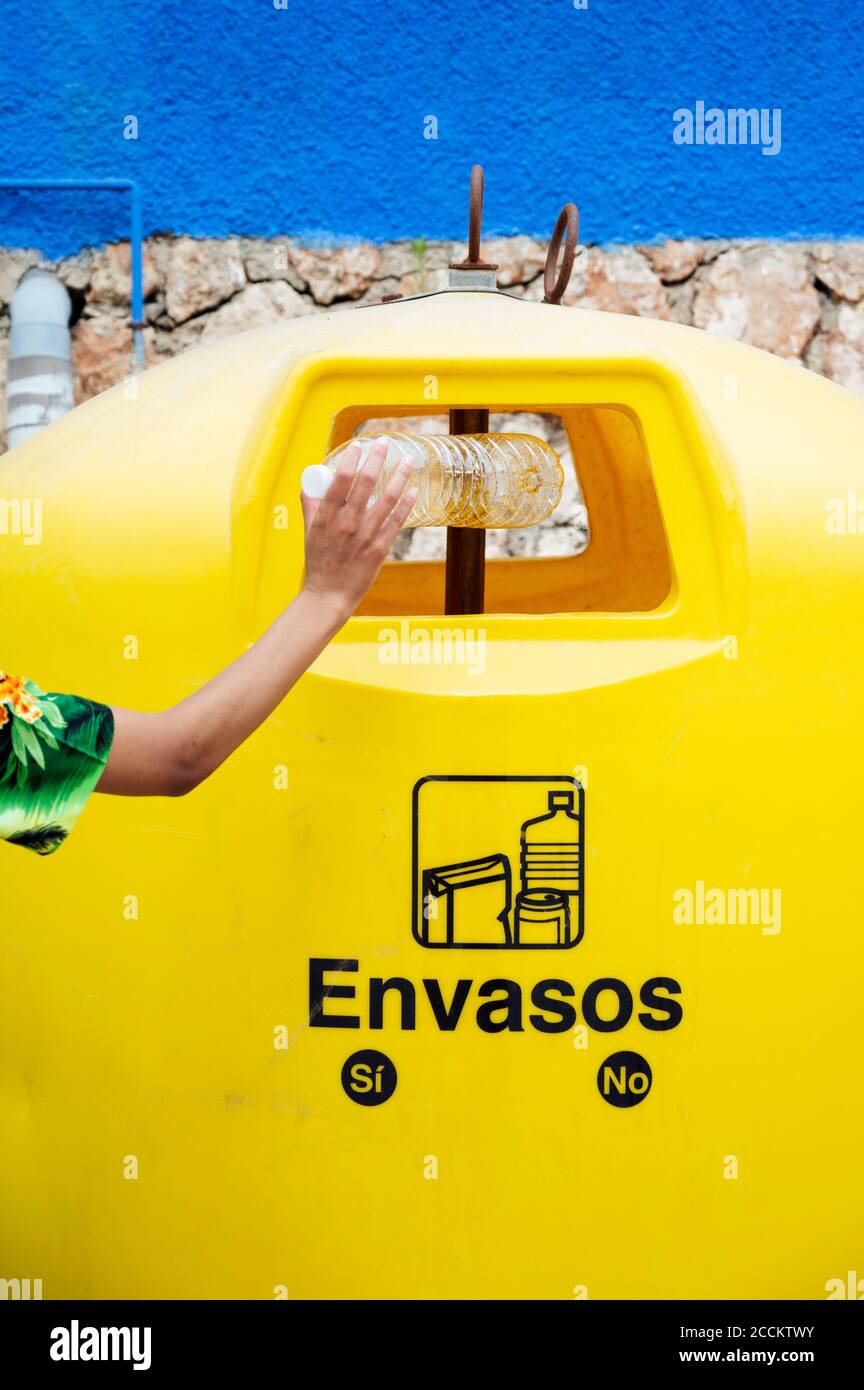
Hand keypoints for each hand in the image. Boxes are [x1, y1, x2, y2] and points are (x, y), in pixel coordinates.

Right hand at [300, 439, 416, 617]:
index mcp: (327, 516)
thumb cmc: (318, 561)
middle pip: (366, 482)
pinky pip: (397, 521)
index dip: (353, 458)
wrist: (329, 594)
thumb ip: (311, 504)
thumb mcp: (309, 530)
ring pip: (387, 498)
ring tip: (409, 460)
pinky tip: (414, 491)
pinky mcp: (380, 548)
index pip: (341, 479)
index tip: (361, 444)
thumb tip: (311, 481)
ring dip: (400, 476)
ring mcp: (365, 535)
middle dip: (378, 458)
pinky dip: (407, 504)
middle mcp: (347, 523)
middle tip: (385, 441)